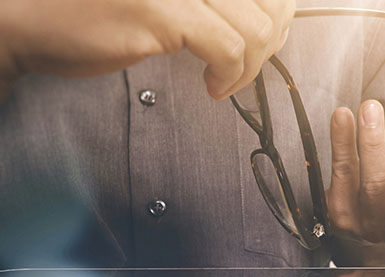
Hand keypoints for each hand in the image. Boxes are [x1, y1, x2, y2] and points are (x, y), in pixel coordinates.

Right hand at [0, 0, 293, 99]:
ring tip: (226, 77)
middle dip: (271, 42)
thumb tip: (280, 15)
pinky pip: (230, 49)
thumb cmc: (96, 3)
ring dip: (252, 65)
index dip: (281, 12)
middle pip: (272, 2)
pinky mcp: (161, 10)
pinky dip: (231, 77)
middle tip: (247, 63)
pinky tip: (212, 86)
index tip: (268, 38)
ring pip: (259, 28)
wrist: (29, 14)